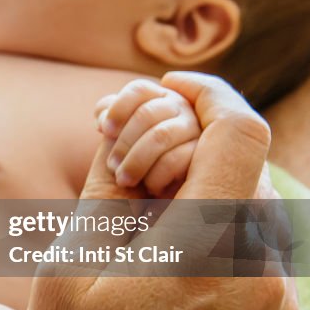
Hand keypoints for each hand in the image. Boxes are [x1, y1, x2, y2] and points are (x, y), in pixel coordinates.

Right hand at [18, 72, 297, 309]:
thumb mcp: (68, 269)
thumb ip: (104, 188)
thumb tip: (121, 129)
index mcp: (204, 246)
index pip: (239, 131)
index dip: (207, 93)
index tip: (170, 89)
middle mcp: (258, 274)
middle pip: (244, 174)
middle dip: (192, 154)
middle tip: (134, 170)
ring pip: (253, 222)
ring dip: (207, 205)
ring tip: (148, 236)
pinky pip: (262, 271)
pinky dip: (225, 251)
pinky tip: (174, 282)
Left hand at [94, 78, 200, 197]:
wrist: (140, 219)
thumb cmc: (123, 184)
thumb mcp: (111, 149)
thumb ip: (110, 121)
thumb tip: (105, 109)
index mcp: (157, 104)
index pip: (140, 90)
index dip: (119, 107)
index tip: (104, 130)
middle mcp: (180, 113)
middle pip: (148, 112)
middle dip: (124, 141)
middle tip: (112, 166)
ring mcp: (197, 135)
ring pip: (161, 134)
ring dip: (136, 160)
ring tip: (124, 180)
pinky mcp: (205, 161)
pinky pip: (179, 158)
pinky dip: (158, 175)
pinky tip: (152, 188)